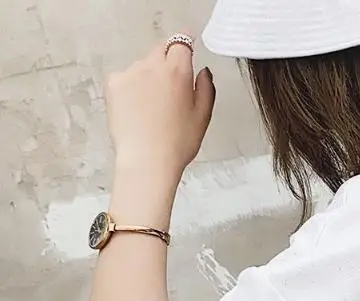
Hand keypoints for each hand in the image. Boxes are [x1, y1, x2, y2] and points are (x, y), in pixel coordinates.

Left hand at [105, 38, 215, 183]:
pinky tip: (139, 109)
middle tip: (172, 88)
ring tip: (154, 107)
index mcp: (177, 71)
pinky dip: (132, 88)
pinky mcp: (114, 84)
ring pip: (143, 65)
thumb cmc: (176, 143)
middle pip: (161, 50)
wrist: (147, 160)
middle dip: (168, 61)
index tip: (187, 46)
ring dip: (149, 77)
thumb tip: (203, 73)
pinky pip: (126, 78)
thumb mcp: (203, 117)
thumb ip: (206, 88)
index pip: (181, 43)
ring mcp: (130, 73)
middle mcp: (152, 66)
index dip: (185, 43)